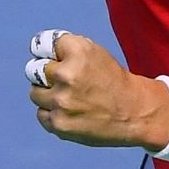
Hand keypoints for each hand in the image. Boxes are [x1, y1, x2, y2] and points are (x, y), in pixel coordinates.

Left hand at [25, 30, 158, 147]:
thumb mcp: (94, 53)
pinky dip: (52, 114)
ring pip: (35, 93)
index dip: (48, 53)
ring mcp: (61, 101)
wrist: (134, 113)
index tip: (54, 59)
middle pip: (33, 69)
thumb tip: (36, 53)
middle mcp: (67, 74)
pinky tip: (72, 113)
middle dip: (45, 74)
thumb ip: (65, 49)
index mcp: (77, 51)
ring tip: (70, 98)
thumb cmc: (112, 81)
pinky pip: (41, 114)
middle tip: (63, 81)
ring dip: (48, 95)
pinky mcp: (58, 123)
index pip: (40, 44)